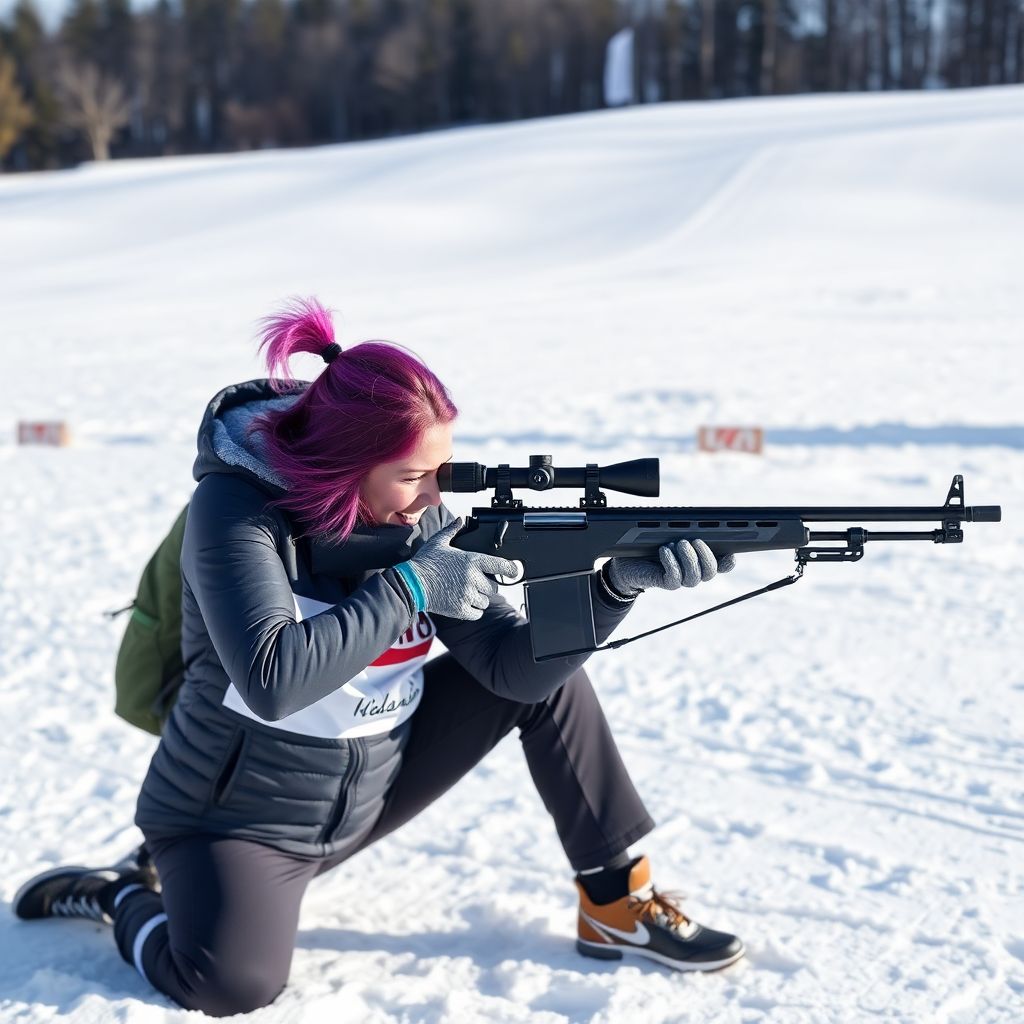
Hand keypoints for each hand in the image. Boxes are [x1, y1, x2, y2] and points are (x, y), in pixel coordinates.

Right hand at [403, 518, 517, 620]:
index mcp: (471, 560)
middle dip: (485, 586)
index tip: (513, 572)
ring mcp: (467, 595)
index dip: (510, 569)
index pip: (500, 565)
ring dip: (479, 599)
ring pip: (485, 601)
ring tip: (466, 594)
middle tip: (473, 584)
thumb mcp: (438, 542)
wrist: (411, 584)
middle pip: (493, 587)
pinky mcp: (461, 609)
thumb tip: (460, 521)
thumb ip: (452, 530)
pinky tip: (464, 604)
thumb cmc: (424, 563)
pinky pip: (477, 613)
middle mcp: (473, 578)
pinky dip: (473, 611)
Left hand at [607, 539, 735, 597]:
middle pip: (710, 572)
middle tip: (694, 540)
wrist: (627, 560)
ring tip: (677, 543)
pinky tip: (664, 550)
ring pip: (694, 578)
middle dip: (705, 555)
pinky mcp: (665, 583)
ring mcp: (680, 580)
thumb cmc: (650, 544)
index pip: (722, 565)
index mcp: (699, 560)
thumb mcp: (671, 534)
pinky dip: (671, 562)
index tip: (730, 553)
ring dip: (688, 558)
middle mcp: (693, 572)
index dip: (728, 562)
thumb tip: (698, 524)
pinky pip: (675, 578)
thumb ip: (687, 531)